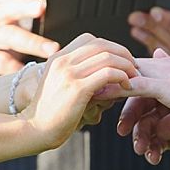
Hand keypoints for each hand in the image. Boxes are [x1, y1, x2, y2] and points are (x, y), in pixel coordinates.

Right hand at [0, 0, 59, 79]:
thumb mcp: (5, 23)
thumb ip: (26, 18)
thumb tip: (62, 15)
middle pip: (7, 9)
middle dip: (25, 7)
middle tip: (43, 7)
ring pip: (4, 35)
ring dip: (29, 41)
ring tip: (50, 49)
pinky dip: (9, 65)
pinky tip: (23, 68)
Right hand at [23, 34, 137, 149]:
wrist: (34, 130)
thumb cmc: (51, 114)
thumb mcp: (60, 86)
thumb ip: (78, 76)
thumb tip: (106, 74)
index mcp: (58, 58)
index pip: (90, 39)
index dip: (110, 47)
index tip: (121, 61)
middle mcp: (63, 61)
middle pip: (102, 44)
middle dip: (123, 53)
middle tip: (134, 67)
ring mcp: (69, 73)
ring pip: (108, 57)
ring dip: (127, 65)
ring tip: (134, 77)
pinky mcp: (77, 88)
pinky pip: (108, 73)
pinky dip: (122, 77)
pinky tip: (127, 87)